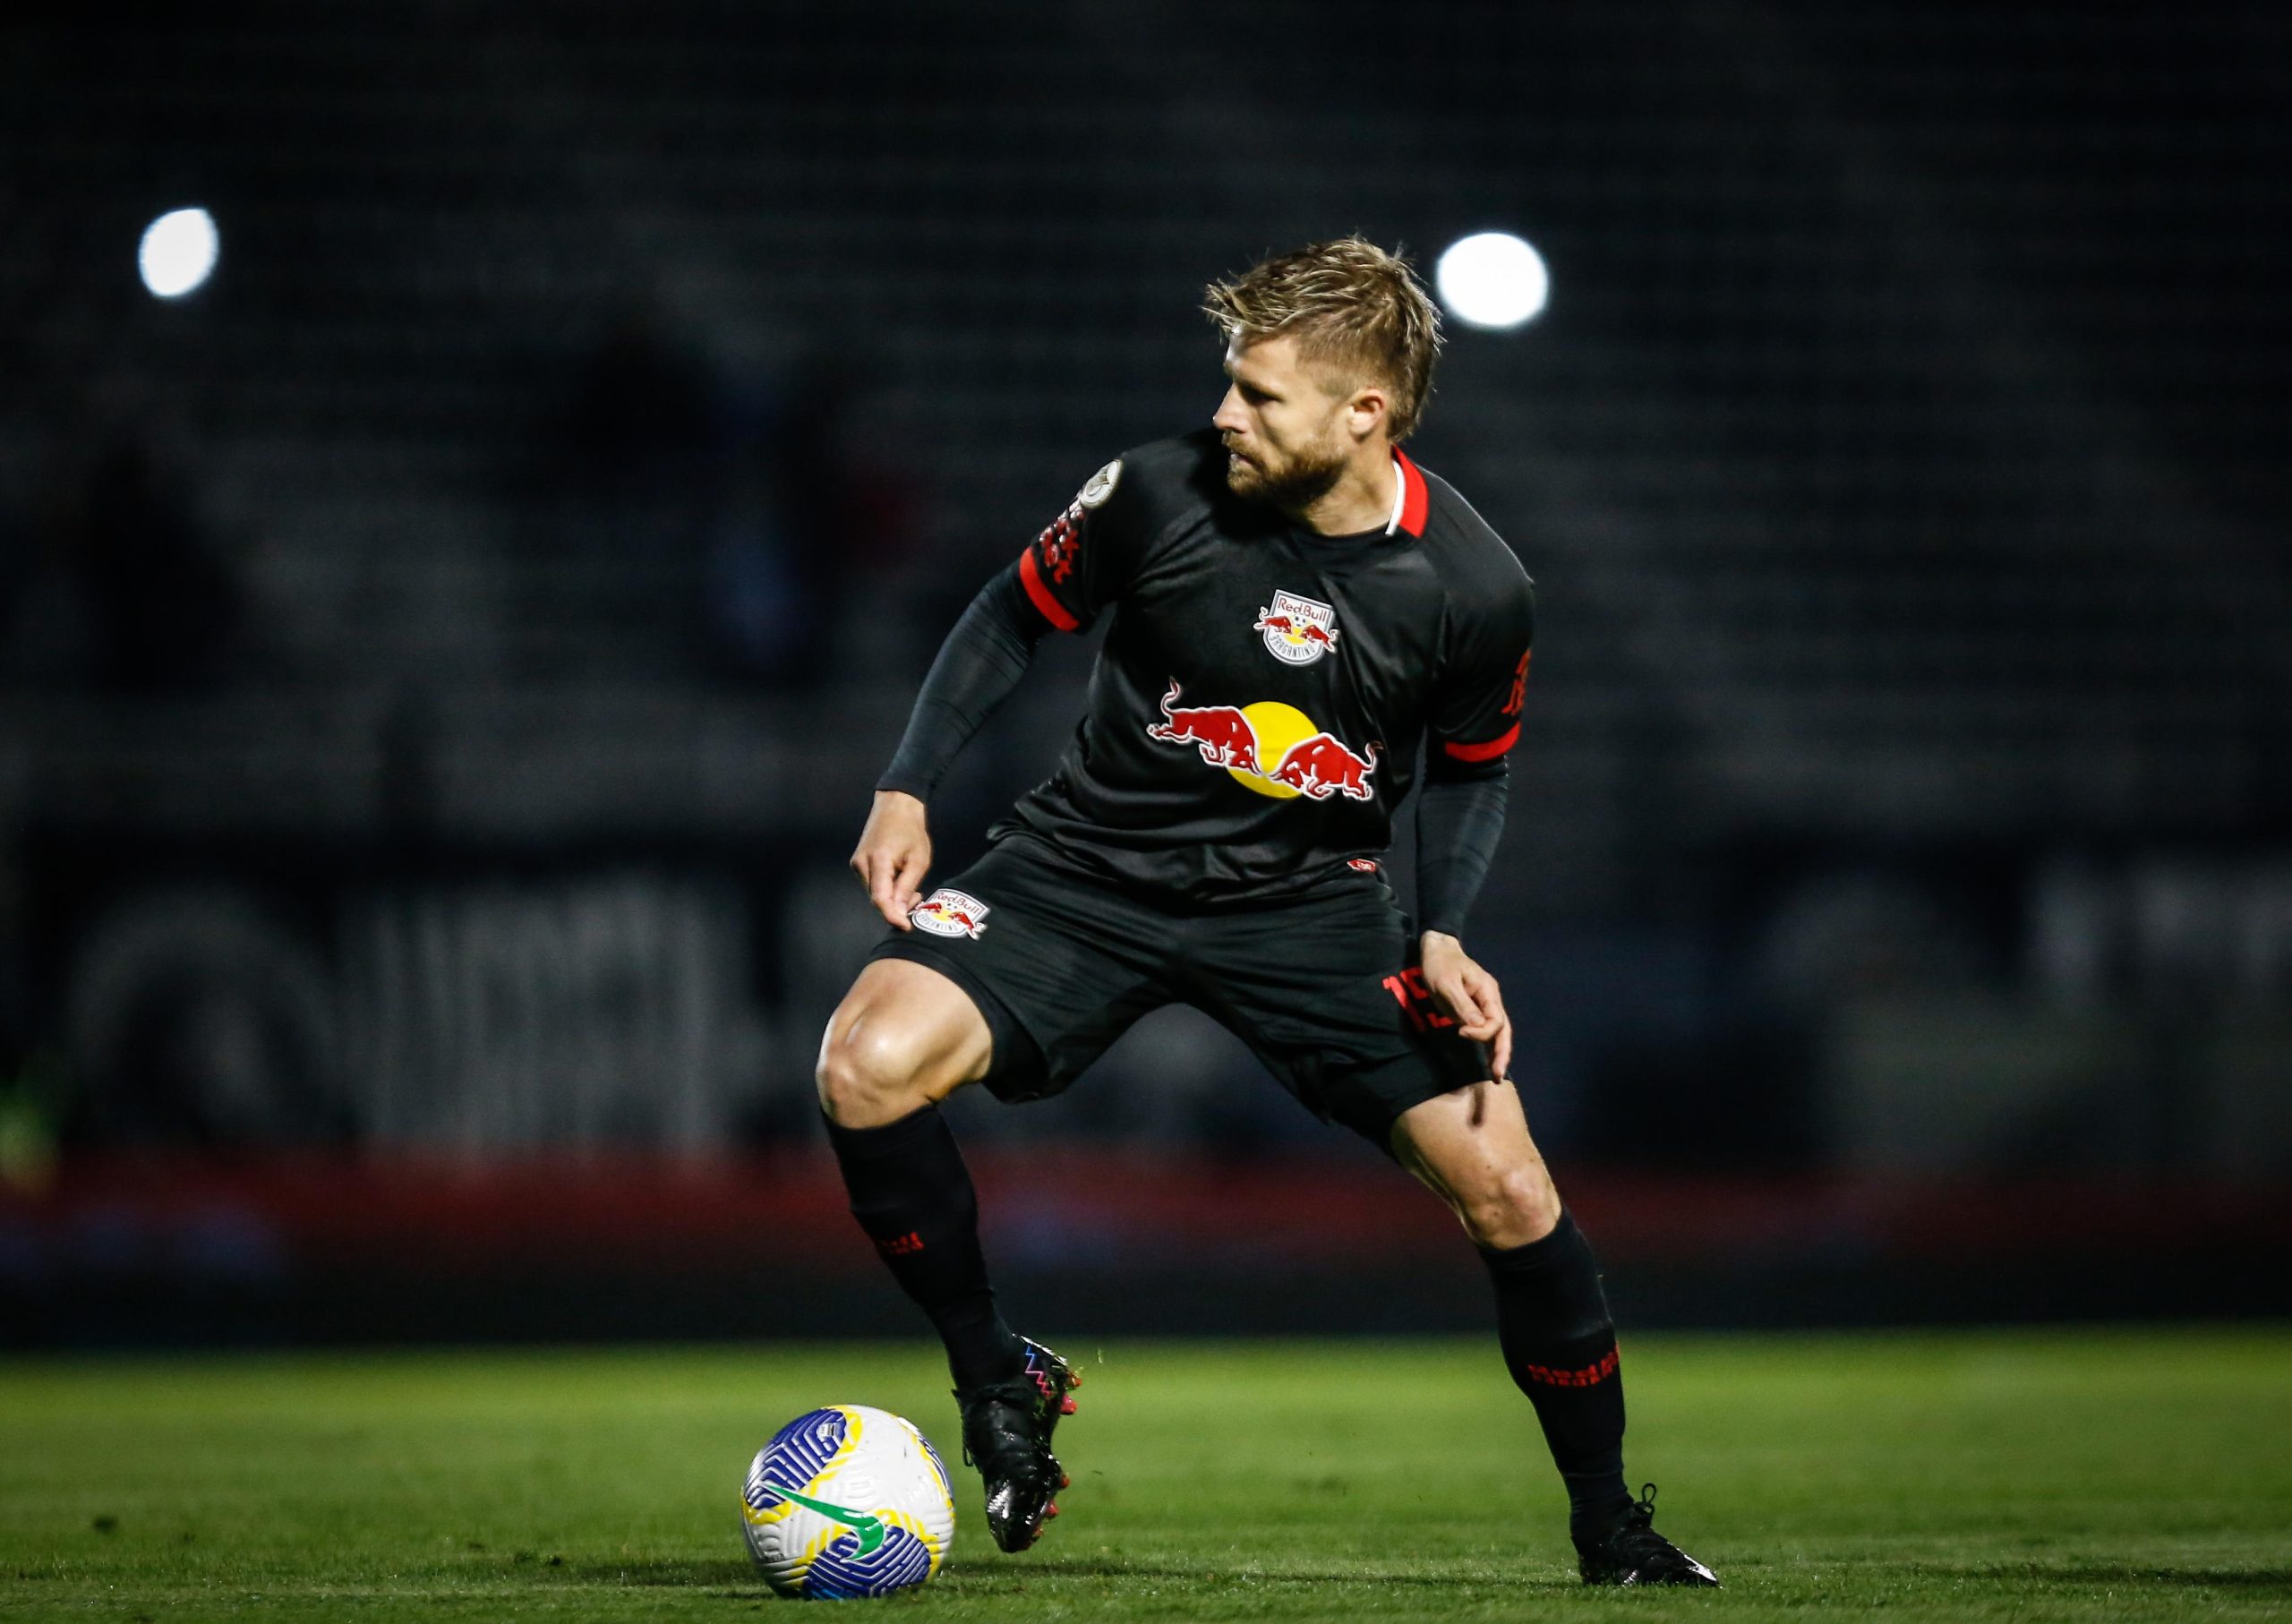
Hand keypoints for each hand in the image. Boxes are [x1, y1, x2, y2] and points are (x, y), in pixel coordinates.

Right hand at [851, 791, 932, 928]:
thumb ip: (907, 887)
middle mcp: (862, 864)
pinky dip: (887, 889)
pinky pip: (873, 885)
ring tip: (911, 887)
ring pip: (874, 894)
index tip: (906, 927)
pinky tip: (900, 880)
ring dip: (892, 898)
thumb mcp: (918, 859)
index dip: (892, 917)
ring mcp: (857, 864)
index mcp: (878, 860)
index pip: (880, 899)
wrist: (895, 806)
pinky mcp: (858, 864)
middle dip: (897, 907)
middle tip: (918, 897)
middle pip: (877, 899)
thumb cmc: (910, 829)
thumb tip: (898, 912)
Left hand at [1418, 930, 1511, 1082]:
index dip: (1482, 1032)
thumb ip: (1462, 1004)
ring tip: (1496, 1075)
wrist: (1437, 950)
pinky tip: (1489, 1061)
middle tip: (1498, 1075)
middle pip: (1503, 1029)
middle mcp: (1490, 1000)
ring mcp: (1484, 1005)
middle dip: (1502, 1052)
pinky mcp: (1474, 1010)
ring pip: (1497, 1032)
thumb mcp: (1446, 983)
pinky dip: (1488, 1045)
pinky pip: (1485, 1029)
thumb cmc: (1440, 965)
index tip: (1461, 1032)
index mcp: (1488, 992)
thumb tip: (1477, 1026)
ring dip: (1498, 1052)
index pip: (1495, 1020)